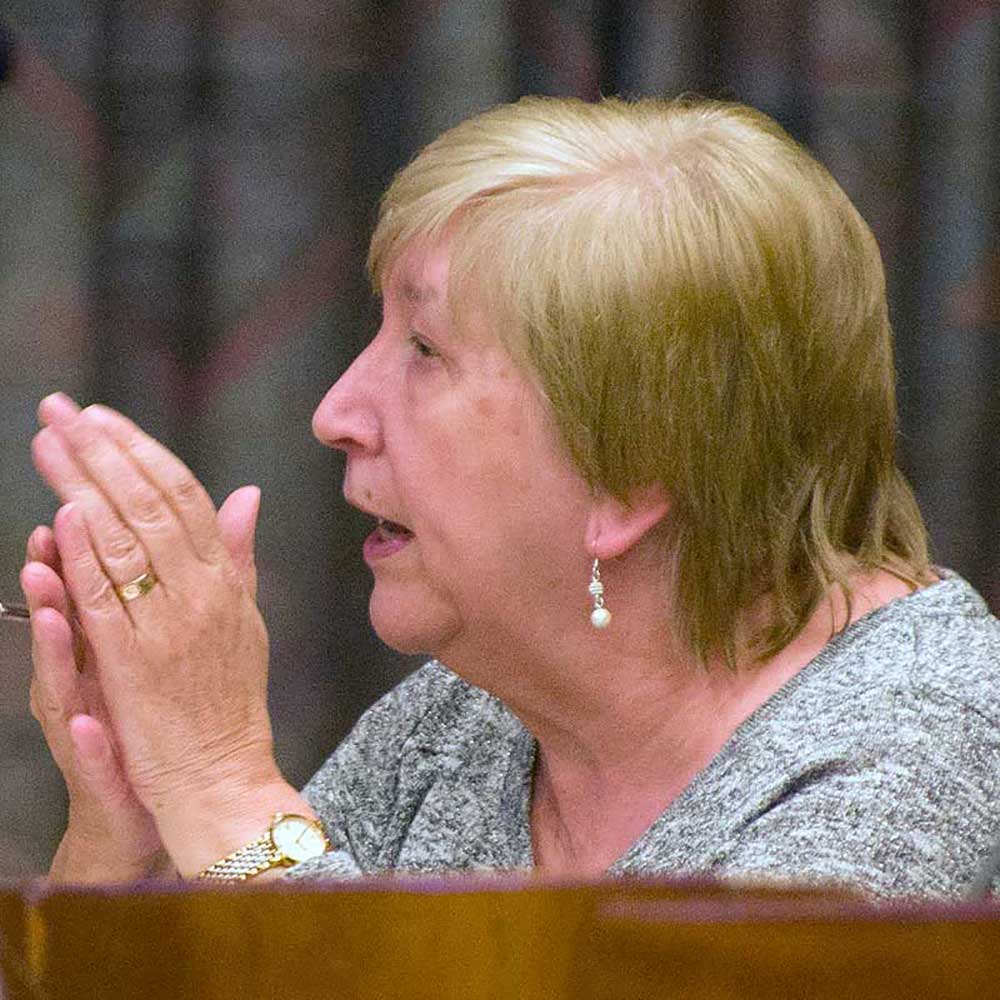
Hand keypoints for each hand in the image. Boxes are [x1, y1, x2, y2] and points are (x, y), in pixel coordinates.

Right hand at [22, 524, 165, 881]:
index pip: (89, 585)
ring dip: (56, 649)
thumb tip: (163, 529)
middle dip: (53, 579)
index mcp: (108, 642)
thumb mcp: (163, 641)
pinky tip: (89, 723)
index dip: (81, 544)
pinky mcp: (105, 767)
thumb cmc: (159, 710)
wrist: (175, 789)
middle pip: (66, 622)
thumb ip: (160, 589)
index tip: (76, 498)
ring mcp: (90, 721)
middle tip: (45, 540)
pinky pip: (92, 751)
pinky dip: (89, 737)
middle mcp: (87, 678)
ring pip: (65, 681)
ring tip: (50, 615)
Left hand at [31, 393, 295, 874]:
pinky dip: (86, 556)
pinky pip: (109, 601)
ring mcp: (171, 627)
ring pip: (127, 540)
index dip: (142, 451)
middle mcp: (204, 594)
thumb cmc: (231, 700)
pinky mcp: (137, 665)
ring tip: (48, 443)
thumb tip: (247, 494)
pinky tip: (61, 517)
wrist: (225, 774)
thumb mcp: (246, 619)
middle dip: (103, 451)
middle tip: (61, 409)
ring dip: (83, 485)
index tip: (103, 418)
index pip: (186, 496)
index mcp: (227, 581)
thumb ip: (239, 556)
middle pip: (151, 504)